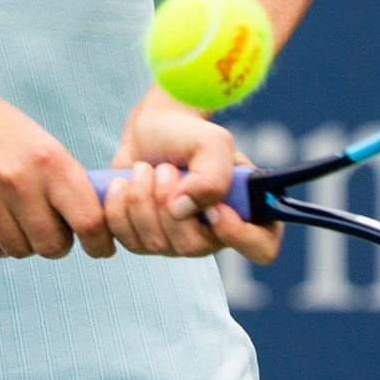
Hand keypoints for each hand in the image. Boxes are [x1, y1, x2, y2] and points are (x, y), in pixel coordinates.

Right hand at [0, 70, 111, 259]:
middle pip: (52, 245)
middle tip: (49, 230)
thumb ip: (65, 181)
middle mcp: (19, 179)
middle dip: (55, 245)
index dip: (99, 242)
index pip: (88, 220)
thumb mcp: (42, 143)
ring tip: (17, 220)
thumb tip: (93, 225)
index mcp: (50, 160)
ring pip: (19, 250)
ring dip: (23, 244)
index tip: (100, 247)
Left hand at [104, 87, 283, 264]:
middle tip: (166, 169)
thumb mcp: (211, 142)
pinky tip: (122, 184)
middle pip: (192, 247)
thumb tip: (182, 211)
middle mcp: (214, 235)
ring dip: (141, 199)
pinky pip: (128, 241)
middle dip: (168, 202)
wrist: (151, 130)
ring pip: (156, 244)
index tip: (215, 209)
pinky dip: (118, 209)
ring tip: (144, 169)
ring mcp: (178, 241)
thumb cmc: (189, 136)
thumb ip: (211, 176)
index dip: (238, 235)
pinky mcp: (145, 240)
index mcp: (246, 212)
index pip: (261, 248)